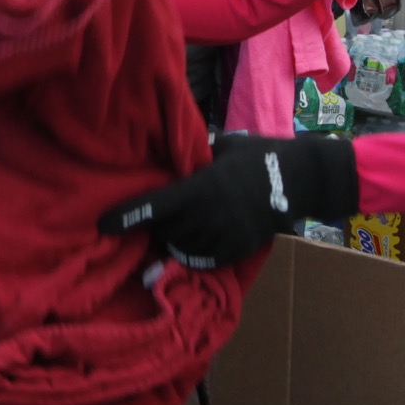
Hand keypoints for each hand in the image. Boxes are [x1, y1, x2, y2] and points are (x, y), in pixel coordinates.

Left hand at [100, 133, 359, 267]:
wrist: (301, 179)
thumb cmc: (258, 155)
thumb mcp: (223, 146)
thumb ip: (194, 155)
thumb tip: (168, 151)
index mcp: (201, 188)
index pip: (156, 206)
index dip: (127, 216)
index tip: (103, 224)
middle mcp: (210, 216)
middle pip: (166, 231)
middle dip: (159, 225)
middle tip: (161, 214)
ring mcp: (225, 236)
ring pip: (183, 247)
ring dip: (176, 238)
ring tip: (182, 224)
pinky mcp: (238, 249)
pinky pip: (204, 257)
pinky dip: (195, 250)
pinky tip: (199, 236)